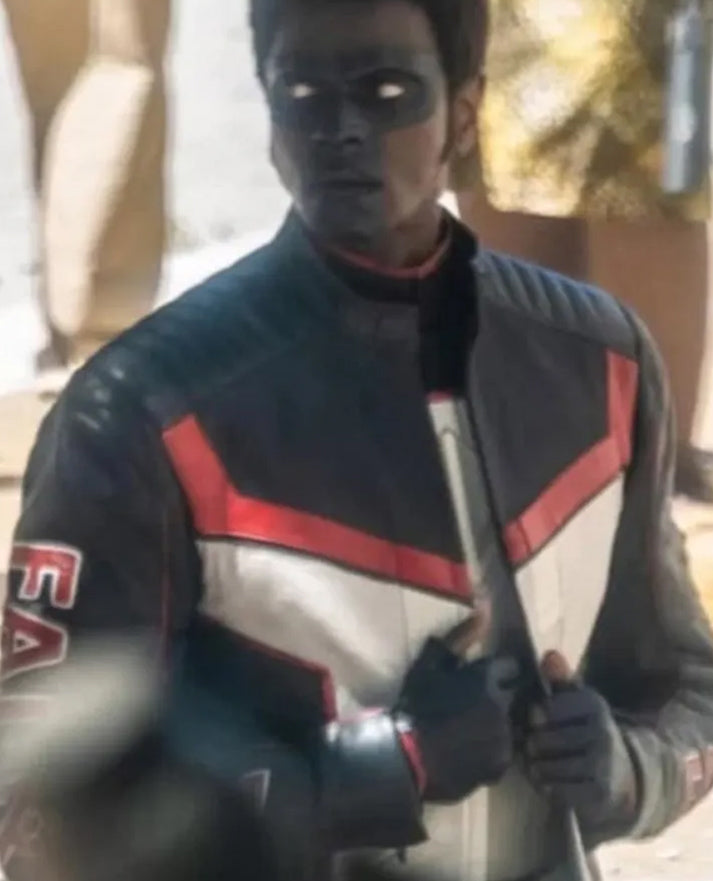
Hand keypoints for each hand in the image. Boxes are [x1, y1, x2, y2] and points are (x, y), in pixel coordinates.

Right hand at [395, 621, 519, 802]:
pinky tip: (472, 749)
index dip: (498, 671)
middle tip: (478, 703)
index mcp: (486, 677)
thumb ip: (461, 636)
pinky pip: (505, 751)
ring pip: (512, 723)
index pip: (511, 666)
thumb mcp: (431, 664)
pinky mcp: (501, 764)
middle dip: (502, 695)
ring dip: (500, 723)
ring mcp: (504, 737)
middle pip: (515, 694)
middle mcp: (502, 705)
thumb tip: (486, 608)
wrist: (405, 756)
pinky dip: (494, 748)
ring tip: (475, 729)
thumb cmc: (416, 704)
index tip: (484, 679)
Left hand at [525, 651, 638, 832]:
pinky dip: (546, 786)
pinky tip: (549, 779)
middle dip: (530, 744)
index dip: (533, 717)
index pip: (542, 710)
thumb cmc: (585, 728)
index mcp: (593, 704)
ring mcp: (601, 765)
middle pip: (540, 740)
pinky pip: (555, 790)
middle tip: (530, 745)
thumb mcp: (576, 700)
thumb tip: (549, 655)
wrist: (621, 771)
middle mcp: (601, 732)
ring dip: (535, 767)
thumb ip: (560, 678)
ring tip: (537, 762)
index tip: (535, 719)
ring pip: (544, 767)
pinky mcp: (598, 793)